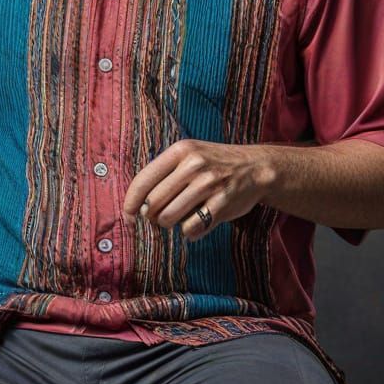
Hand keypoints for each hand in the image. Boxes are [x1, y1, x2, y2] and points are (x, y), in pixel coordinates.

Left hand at [122, 139, 274, 239]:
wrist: (256, 167)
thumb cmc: (213, 165)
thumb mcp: (189, 156)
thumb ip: (164, 174)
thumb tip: (136, 206)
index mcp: (180, 151)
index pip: (143, 180)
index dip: (131, 201)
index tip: (127, 215)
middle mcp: (194, 165)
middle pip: (154, 202)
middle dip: (151, 216)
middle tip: (158, 218)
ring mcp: (209, 184)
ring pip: (169, 217)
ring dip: (169, 224)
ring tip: (177, 219)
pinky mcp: (223, 203)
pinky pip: (191, 227)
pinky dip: (188, 232)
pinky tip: (194, 225)